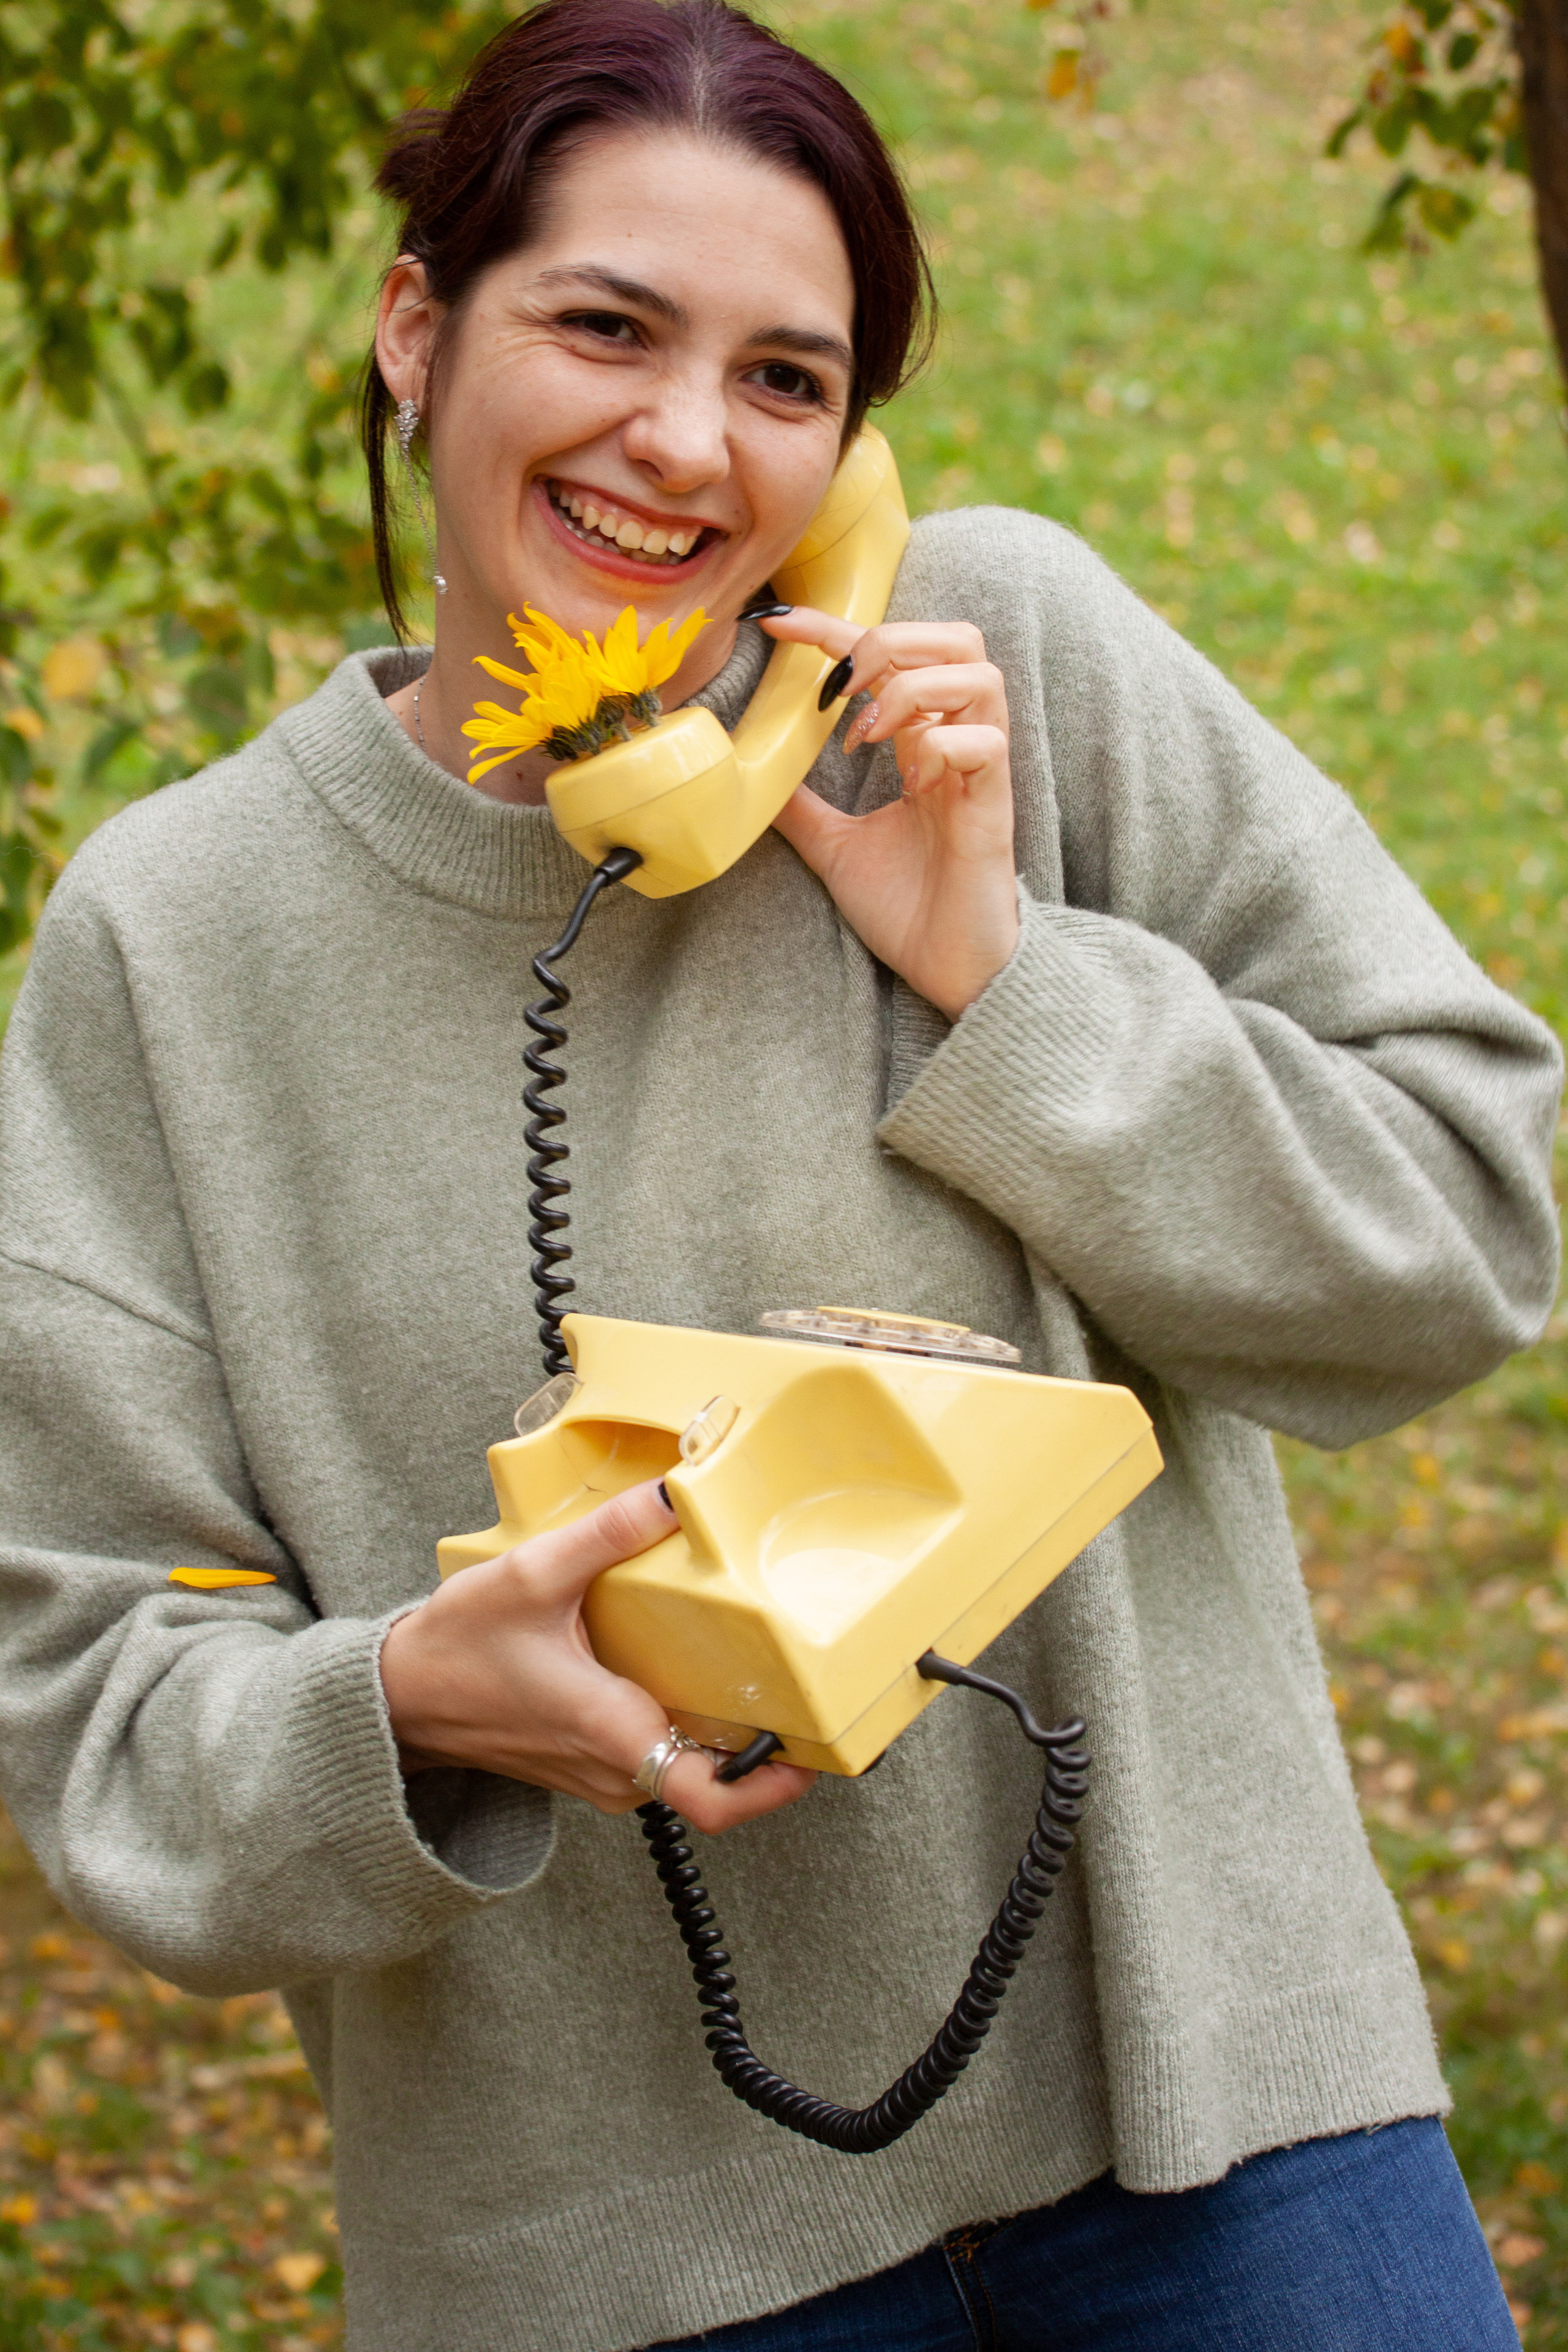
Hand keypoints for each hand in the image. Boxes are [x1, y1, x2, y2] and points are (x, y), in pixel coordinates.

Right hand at [379, 1479, 814, 1833]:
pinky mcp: (590, 1762)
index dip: (773, 1785)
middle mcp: (614, 1768)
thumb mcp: (532, 1575)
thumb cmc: (455, 1649)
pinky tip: (689, 1670)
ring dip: (720, 1730)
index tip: (815, 1752)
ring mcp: (602, 1773)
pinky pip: (656, 1754)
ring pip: (684, 1765)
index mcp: (611, 1731)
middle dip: (761, 1742)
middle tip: (804, 1688)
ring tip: (758, 1674)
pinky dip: (681, 1722)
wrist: (399, 1698)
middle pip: (713, 1778)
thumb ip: (609, 1534)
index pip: (711, 1798)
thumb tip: (672, 1493)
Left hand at [762, 607, 1018, 1021]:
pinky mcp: (994, 808)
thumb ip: (802, 805)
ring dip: (913, 689)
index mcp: (924, 743)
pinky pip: (985, 744)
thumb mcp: (833, 846)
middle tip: (840, 685)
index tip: (778, 625)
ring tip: (869, 733)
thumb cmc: (907, 908)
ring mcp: (981, 774)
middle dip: (891, 641)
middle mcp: (959, 746)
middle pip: (958, 640)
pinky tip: (910, 781)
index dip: (835, 628)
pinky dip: (940, 746)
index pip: (891, 656)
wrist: (946, 970)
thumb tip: (750, 775)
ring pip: (980, 676)